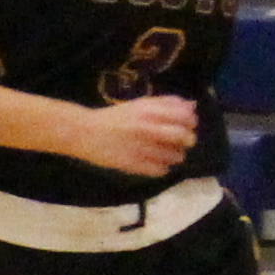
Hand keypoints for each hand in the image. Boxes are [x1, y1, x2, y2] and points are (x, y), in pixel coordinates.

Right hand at [84, 93, 202, 179]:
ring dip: (176, 156)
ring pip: (175, 156)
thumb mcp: (140, 104)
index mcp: (150, 111)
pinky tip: (157, 164)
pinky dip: (162, 168)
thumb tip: (191, 106)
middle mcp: (148, 129)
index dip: (191, 122)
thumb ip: (166, 103)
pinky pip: (160, 170)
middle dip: (188, 140)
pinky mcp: (133, 165)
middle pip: (184, 137)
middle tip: (183, 142)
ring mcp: (141, 148)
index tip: (187, 124)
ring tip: (168, 154)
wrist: (83, 132)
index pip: (185, 117)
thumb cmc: (114, 117)